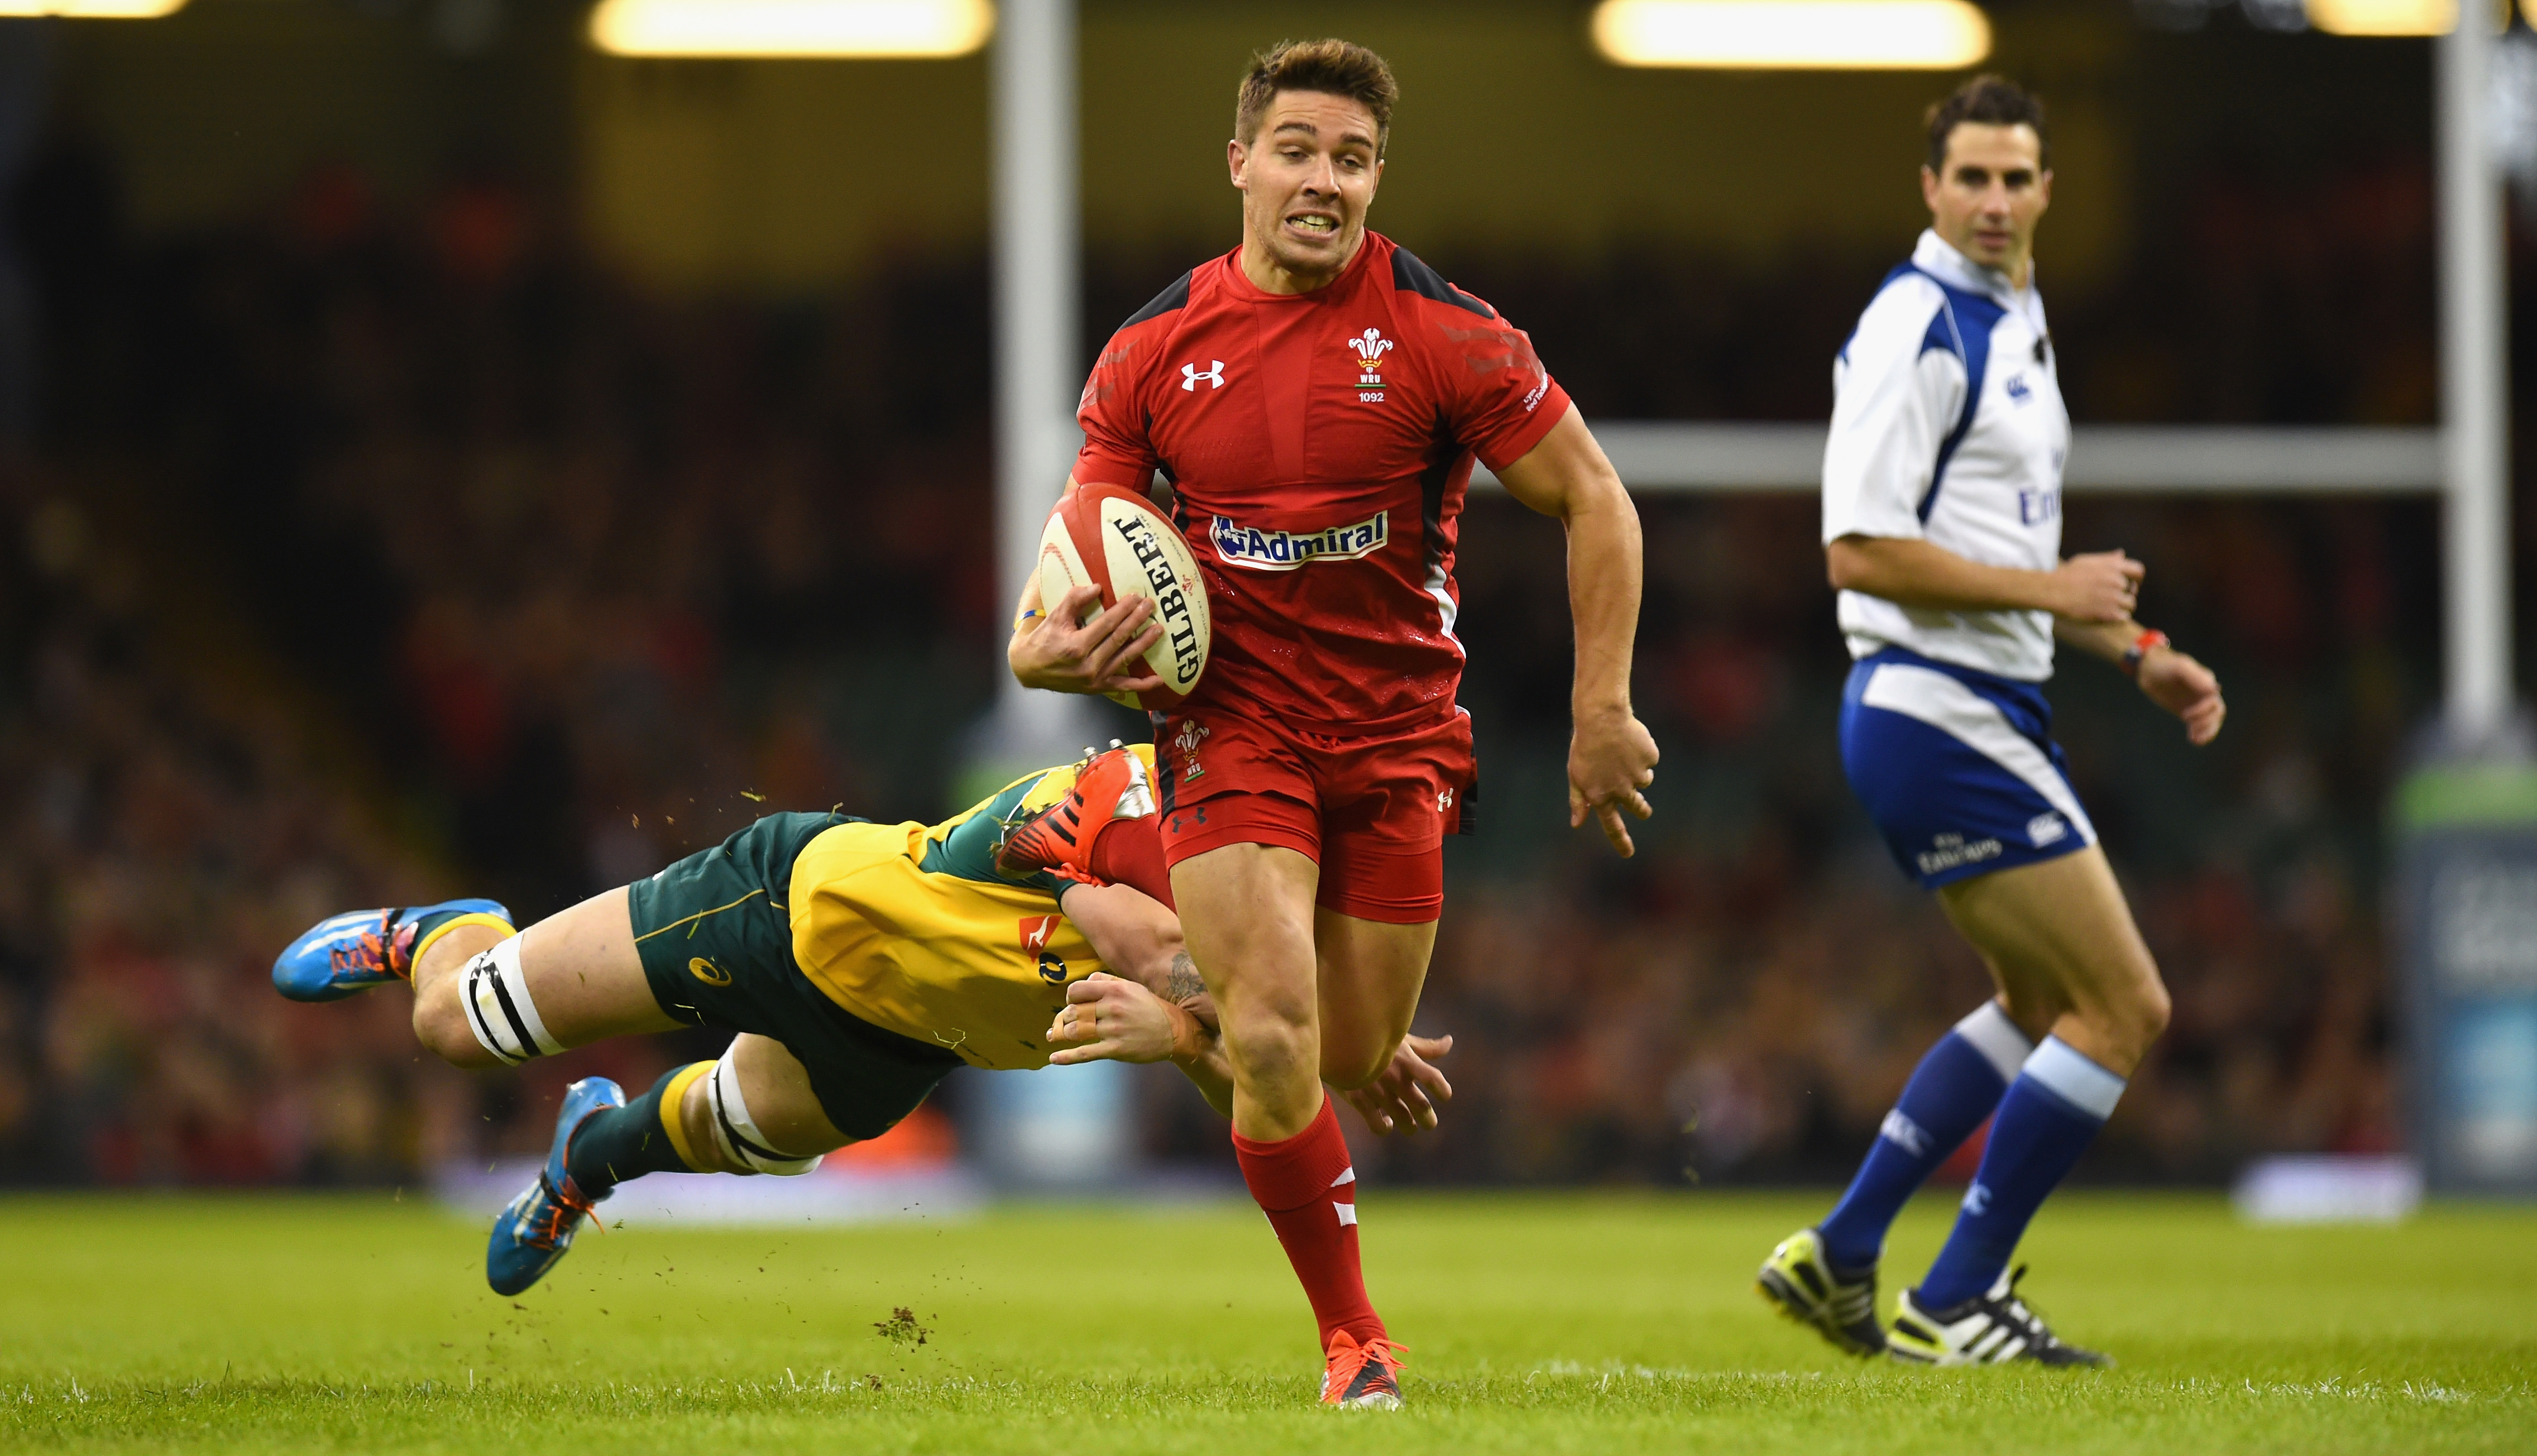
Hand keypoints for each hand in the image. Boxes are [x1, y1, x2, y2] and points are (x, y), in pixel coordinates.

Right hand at [1006, 582, 1164, 696]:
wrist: (1029, 669)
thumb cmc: (1043, 640)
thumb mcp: (1055, 617)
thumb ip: (1074, 600)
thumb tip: (1097, 587)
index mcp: (1076, 646)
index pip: (1106, 624)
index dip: (1123, 610)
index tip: (1136, 597)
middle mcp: (1087, 665)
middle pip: (1119, 639)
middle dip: (1137, 621)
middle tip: (1151, 606)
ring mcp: (1094, 679)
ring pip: (1125, 659)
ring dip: (1144, 644)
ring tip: (1158, 630)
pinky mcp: (1097, 688)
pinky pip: (1123, 687)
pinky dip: (1141, 686)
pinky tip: (1158, 680)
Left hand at [1046, 973, 1185, 1064]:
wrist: (1175, 1032)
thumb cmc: (1150, 1007)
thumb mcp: (1132, 987)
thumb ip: (1107, 981)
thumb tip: (1086, 982)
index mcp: (1115, 990)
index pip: (1076, 990)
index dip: (1070, 998)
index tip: (1073, 1004)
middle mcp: (1113, 1008)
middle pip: (1073, 1011)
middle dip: (1063, 1018)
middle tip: (1061, 1022)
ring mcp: (1113, 1030)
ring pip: (1076, 1031)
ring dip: (1062, 1034)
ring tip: (1054, 1036)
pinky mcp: (1116, 1049)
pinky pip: (1085, 1053)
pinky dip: (1066, 1057)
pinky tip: (1054, 1058)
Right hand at [1341, 1034, 1453, 1135]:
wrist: (1335, 1039)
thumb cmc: (1372, 1037)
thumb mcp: (1400, 1038)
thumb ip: (1425, 1046)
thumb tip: (1449, 1042)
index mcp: (1407, 1060)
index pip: (1433, 1079)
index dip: (1443, 1090)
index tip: (1444, 1096)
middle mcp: (1396, 1078)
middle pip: (1422, 1107)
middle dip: (1428, 1119)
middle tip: (1429, 1122)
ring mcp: (1378, 1092)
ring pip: (1403, 1121)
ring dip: (1409, 1126)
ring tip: (1410, 1127)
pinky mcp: (1360, 1101)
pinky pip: (1378, 1125)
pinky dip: (1385, 1127)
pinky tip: (1386, 1122)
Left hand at [1569, 705, 1657, 856]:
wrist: (1601, 719)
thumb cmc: (1584, 747)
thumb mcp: (1576, 775)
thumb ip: (1578, 801)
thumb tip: (1576, 824)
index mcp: (1600, 796)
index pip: (1611, 825)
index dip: (1620, 841)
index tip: (1628, 853)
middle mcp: (1621, 790)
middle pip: (1638, 807)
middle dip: (1642, 810)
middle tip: (1644, 811)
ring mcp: (1637, 775)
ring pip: (1644, 780)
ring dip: (1636, 770)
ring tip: (1621, 752)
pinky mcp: (1649, 759)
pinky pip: (1649, 760)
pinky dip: (1642, 751)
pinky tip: (1630, 740)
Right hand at [2048, 550, 2143, 622]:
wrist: (2052, 592)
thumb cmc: (2066, 575)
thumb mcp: (2087, 561)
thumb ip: (2106, 559)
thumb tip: (2121, 554)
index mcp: (2113, 566)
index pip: (2139, 571)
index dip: (2135, 580)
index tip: (2128, 585)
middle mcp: (2117, 581)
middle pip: (2132, 591)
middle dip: (2123, 595)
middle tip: (2108, 599)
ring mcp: (2114, 598)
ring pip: (2130, 605)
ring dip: (2121, 608)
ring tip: (2105, 608)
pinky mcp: (2110, 614)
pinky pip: (2124, 618)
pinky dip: (2116, 619)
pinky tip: (2103, 615)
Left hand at [2138, 646, 2225, 744]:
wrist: (2149, 670)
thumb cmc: (2164, 666)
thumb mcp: (2178, 667)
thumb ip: (2195, 676)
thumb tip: (2214, 690)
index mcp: (2207, 682)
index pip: (2214, 701)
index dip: (2203, 711)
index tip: (2184, 716)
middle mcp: (2205, 693)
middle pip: (2217, 712)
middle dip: (2206, 723)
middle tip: (2191, 729)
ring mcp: (2198, 702)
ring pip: (2212, 720)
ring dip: (2207, 731)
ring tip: (2195, 740)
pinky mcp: (2190, 711)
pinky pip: (2201, 724)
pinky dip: (2201, 733)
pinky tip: (2194, 741)